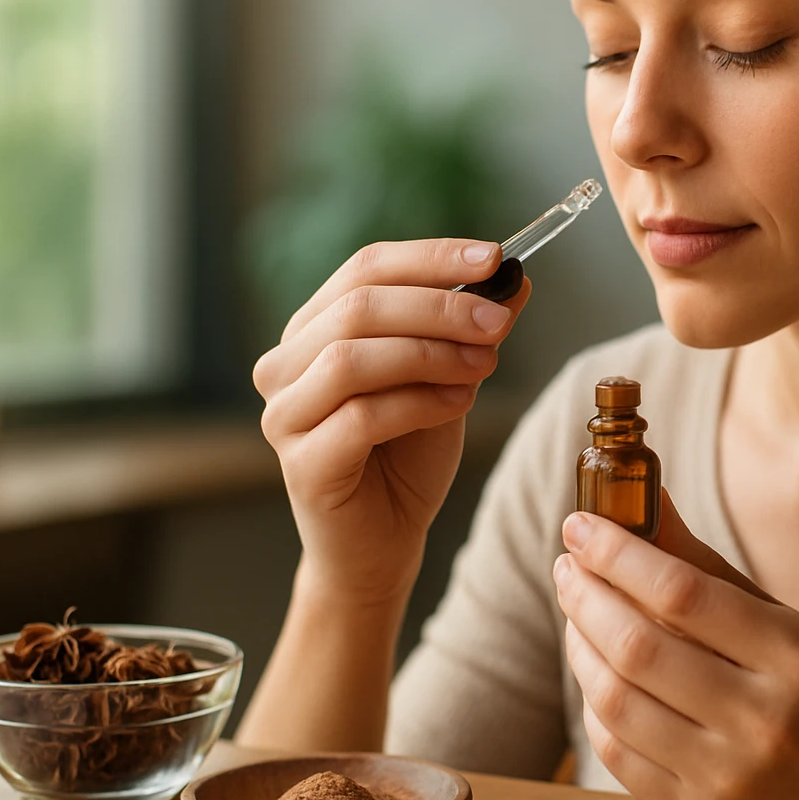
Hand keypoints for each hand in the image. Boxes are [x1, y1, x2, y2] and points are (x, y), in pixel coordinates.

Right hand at [253, 239, 530, 605]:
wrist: (384, 542)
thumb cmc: (408, 455)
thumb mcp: (448, 377)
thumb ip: (471, 328)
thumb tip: (515, 277)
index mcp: (313, 328)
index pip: (366, 268)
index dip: (432, 258)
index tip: (495, 257)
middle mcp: (284, 364)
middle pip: (359, 307)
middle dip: (440, 307)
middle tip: (499, 322)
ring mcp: (284, 415)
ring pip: (352, 357)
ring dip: (430, 353)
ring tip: (486, 365)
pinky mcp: (301, 464)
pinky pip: (361, 416)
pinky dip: (420, 402)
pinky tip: (460, 404)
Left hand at [554, 494, 798, 799]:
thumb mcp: (788, 628)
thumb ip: (709, 569)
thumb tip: (647, 500)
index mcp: (795, 656)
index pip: (683, 592)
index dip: (618, 554)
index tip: (581, 526)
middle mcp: (763, 718)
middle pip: (639, 645)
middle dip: (586, 596)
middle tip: (567, 567)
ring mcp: (728, 775)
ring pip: (617, 699)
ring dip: (580, 647)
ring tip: (577, 616)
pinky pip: (617, 752)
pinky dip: (594, 705)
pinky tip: (597, 675)